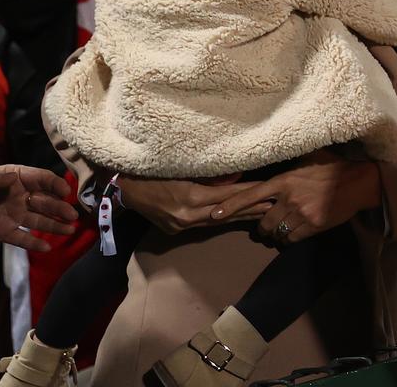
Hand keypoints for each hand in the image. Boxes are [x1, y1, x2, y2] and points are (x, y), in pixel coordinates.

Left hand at [0, 165, 77, 251]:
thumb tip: (13, 178)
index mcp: (15, 178)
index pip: (42, 179)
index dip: (55, 184)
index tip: (65, 192)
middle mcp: (19, 196)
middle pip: (44, 201)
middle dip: (59, 207)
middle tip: (72, 215)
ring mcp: (12, 215)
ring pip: (38, 220)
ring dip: (54, 225)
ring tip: (69, 230)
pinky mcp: (3, 232)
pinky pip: (21, 238)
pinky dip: (33, 243)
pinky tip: (47, 248)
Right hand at [117, 176, 270, 233]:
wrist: (123, 188)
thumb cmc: (152, 170)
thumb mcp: (182, 166)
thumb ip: (210, 174)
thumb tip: (237, 175)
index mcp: (190, 197)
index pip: (227, 195)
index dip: (248, 193)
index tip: (268, 190)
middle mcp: (187, 215)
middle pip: (226, 213)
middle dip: (250, 209)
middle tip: (273, 206)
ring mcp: (181, 225)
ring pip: (217, 222)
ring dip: (239, 217)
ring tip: (261, 213)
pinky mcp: (176, 229)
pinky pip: (204, 225)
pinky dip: (221, 220)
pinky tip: (236, 218)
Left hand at [210, 148, 380, 243]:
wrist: (358, 182)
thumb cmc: (332, 168)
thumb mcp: (307, 160)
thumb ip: (287, 167)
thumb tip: (270, 161)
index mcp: (284, 180)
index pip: (251, 195)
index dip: (230, 206)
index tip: (213, 215)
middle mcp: (289, 198)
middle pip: (263, 223)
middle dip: (263, 227)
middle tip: (267, 225)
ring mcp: (301, 214)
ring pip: (277, 233)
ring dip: (277, 234)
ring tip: (283, 228)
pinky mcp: (313, 226)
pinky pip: (292, 239)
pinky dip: (290, 238)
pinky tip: (297, 230)